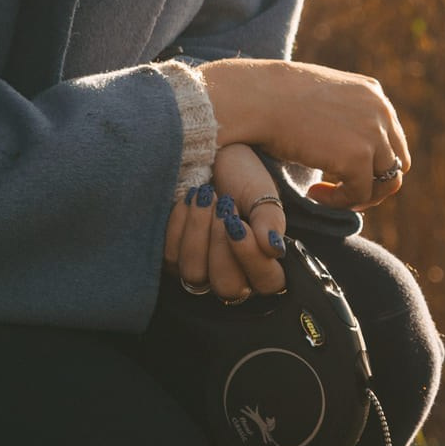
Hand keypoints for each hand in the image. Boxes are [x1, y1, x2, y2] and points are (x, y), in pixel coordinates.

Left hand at [164, 143, 291, 300]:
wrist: (213, 158)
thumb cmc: (243, 178)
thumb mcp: (262, 193)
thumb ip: (271, 220)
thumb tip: (274, 249)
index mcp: (266, 264)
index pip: (267, 282)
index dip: (251, 258)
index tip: (238, 224)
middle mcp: (236, 276)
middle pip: (226, 286)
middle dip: (219, 244)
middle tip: (224, 206)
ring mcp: (203, 271)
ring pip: (194, 274)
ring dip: (198, 232)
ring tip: (207, 196)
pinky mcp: (175, 260)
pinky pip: (171, 258)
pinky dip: (179, 225)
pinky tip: (189, 200)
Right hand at [198, 58, 410, 211]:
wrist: (258, 98)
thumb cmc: (274, 98)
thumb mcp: (321, 97)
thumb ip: (343, 116)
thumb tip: (346, 141)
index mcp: (373, 93)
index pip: (391, 138)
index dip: (370, 162)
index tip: (341, 172)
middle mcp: (381, 110)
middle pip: (397, 162)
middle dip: (371, 182)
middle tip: (341, 192)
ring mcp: (373, 133)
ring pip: (386, 182)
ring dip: (358, 195)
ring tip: (327, 196)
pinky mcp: (358, 157)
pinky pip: (360, 194)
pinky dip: (339, 201)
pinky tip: (313, 194)